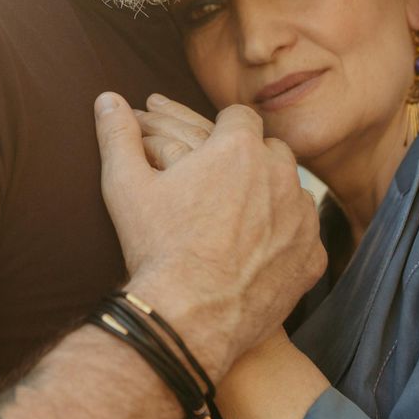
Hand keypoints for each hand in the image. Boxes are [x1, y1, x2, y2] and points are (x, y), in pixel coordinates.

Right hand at [93, 92, 325, 380]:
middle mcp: (280, 175)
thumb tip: (106, 99)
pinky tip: (262, 251)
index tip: (209, 148)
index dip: (223, 130)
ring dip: (272, 197)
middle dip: (251, 160)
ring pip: (293, 191)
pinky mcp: (312, 258)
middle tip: (223, 183)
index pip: (240, 118)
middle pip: (272, 151)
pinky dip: (287, 239)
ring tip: (241, 217)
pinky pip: (306, 236)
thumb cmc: (155, 248)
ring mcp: (301, 219)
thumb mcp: (126, 186)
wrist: (188, 318)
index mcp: (239, 148)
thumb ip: (118, 136)